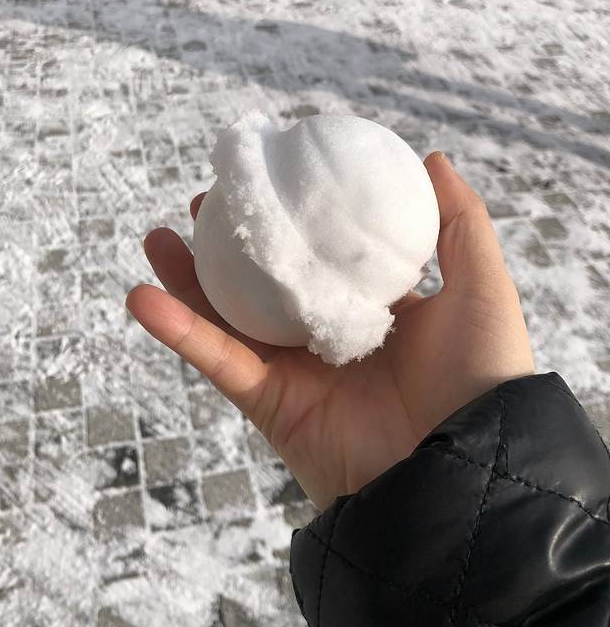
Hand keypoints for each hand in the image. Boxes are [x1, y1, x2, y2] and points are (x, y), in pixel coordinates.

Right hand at [126, 152, 534, 509]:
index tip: (268, 179)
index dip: (294, 218)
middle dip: (230, 245)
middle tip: (206, 204)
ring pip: (228, 317)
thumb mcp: (481, 286)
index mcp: (371, 308)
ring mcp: (294, 369)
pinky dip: (178, 331)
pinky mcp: (269, 402)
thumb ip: (460, 223)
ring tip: (158, 238)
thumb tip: (429, 158)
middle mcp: (327, 335)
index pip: (322, 254)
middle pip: (263, 282)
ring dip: (187, 280)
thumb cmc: (481, 374)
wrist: (463, 468)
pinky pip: (217, 360)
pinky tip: (144, 296)